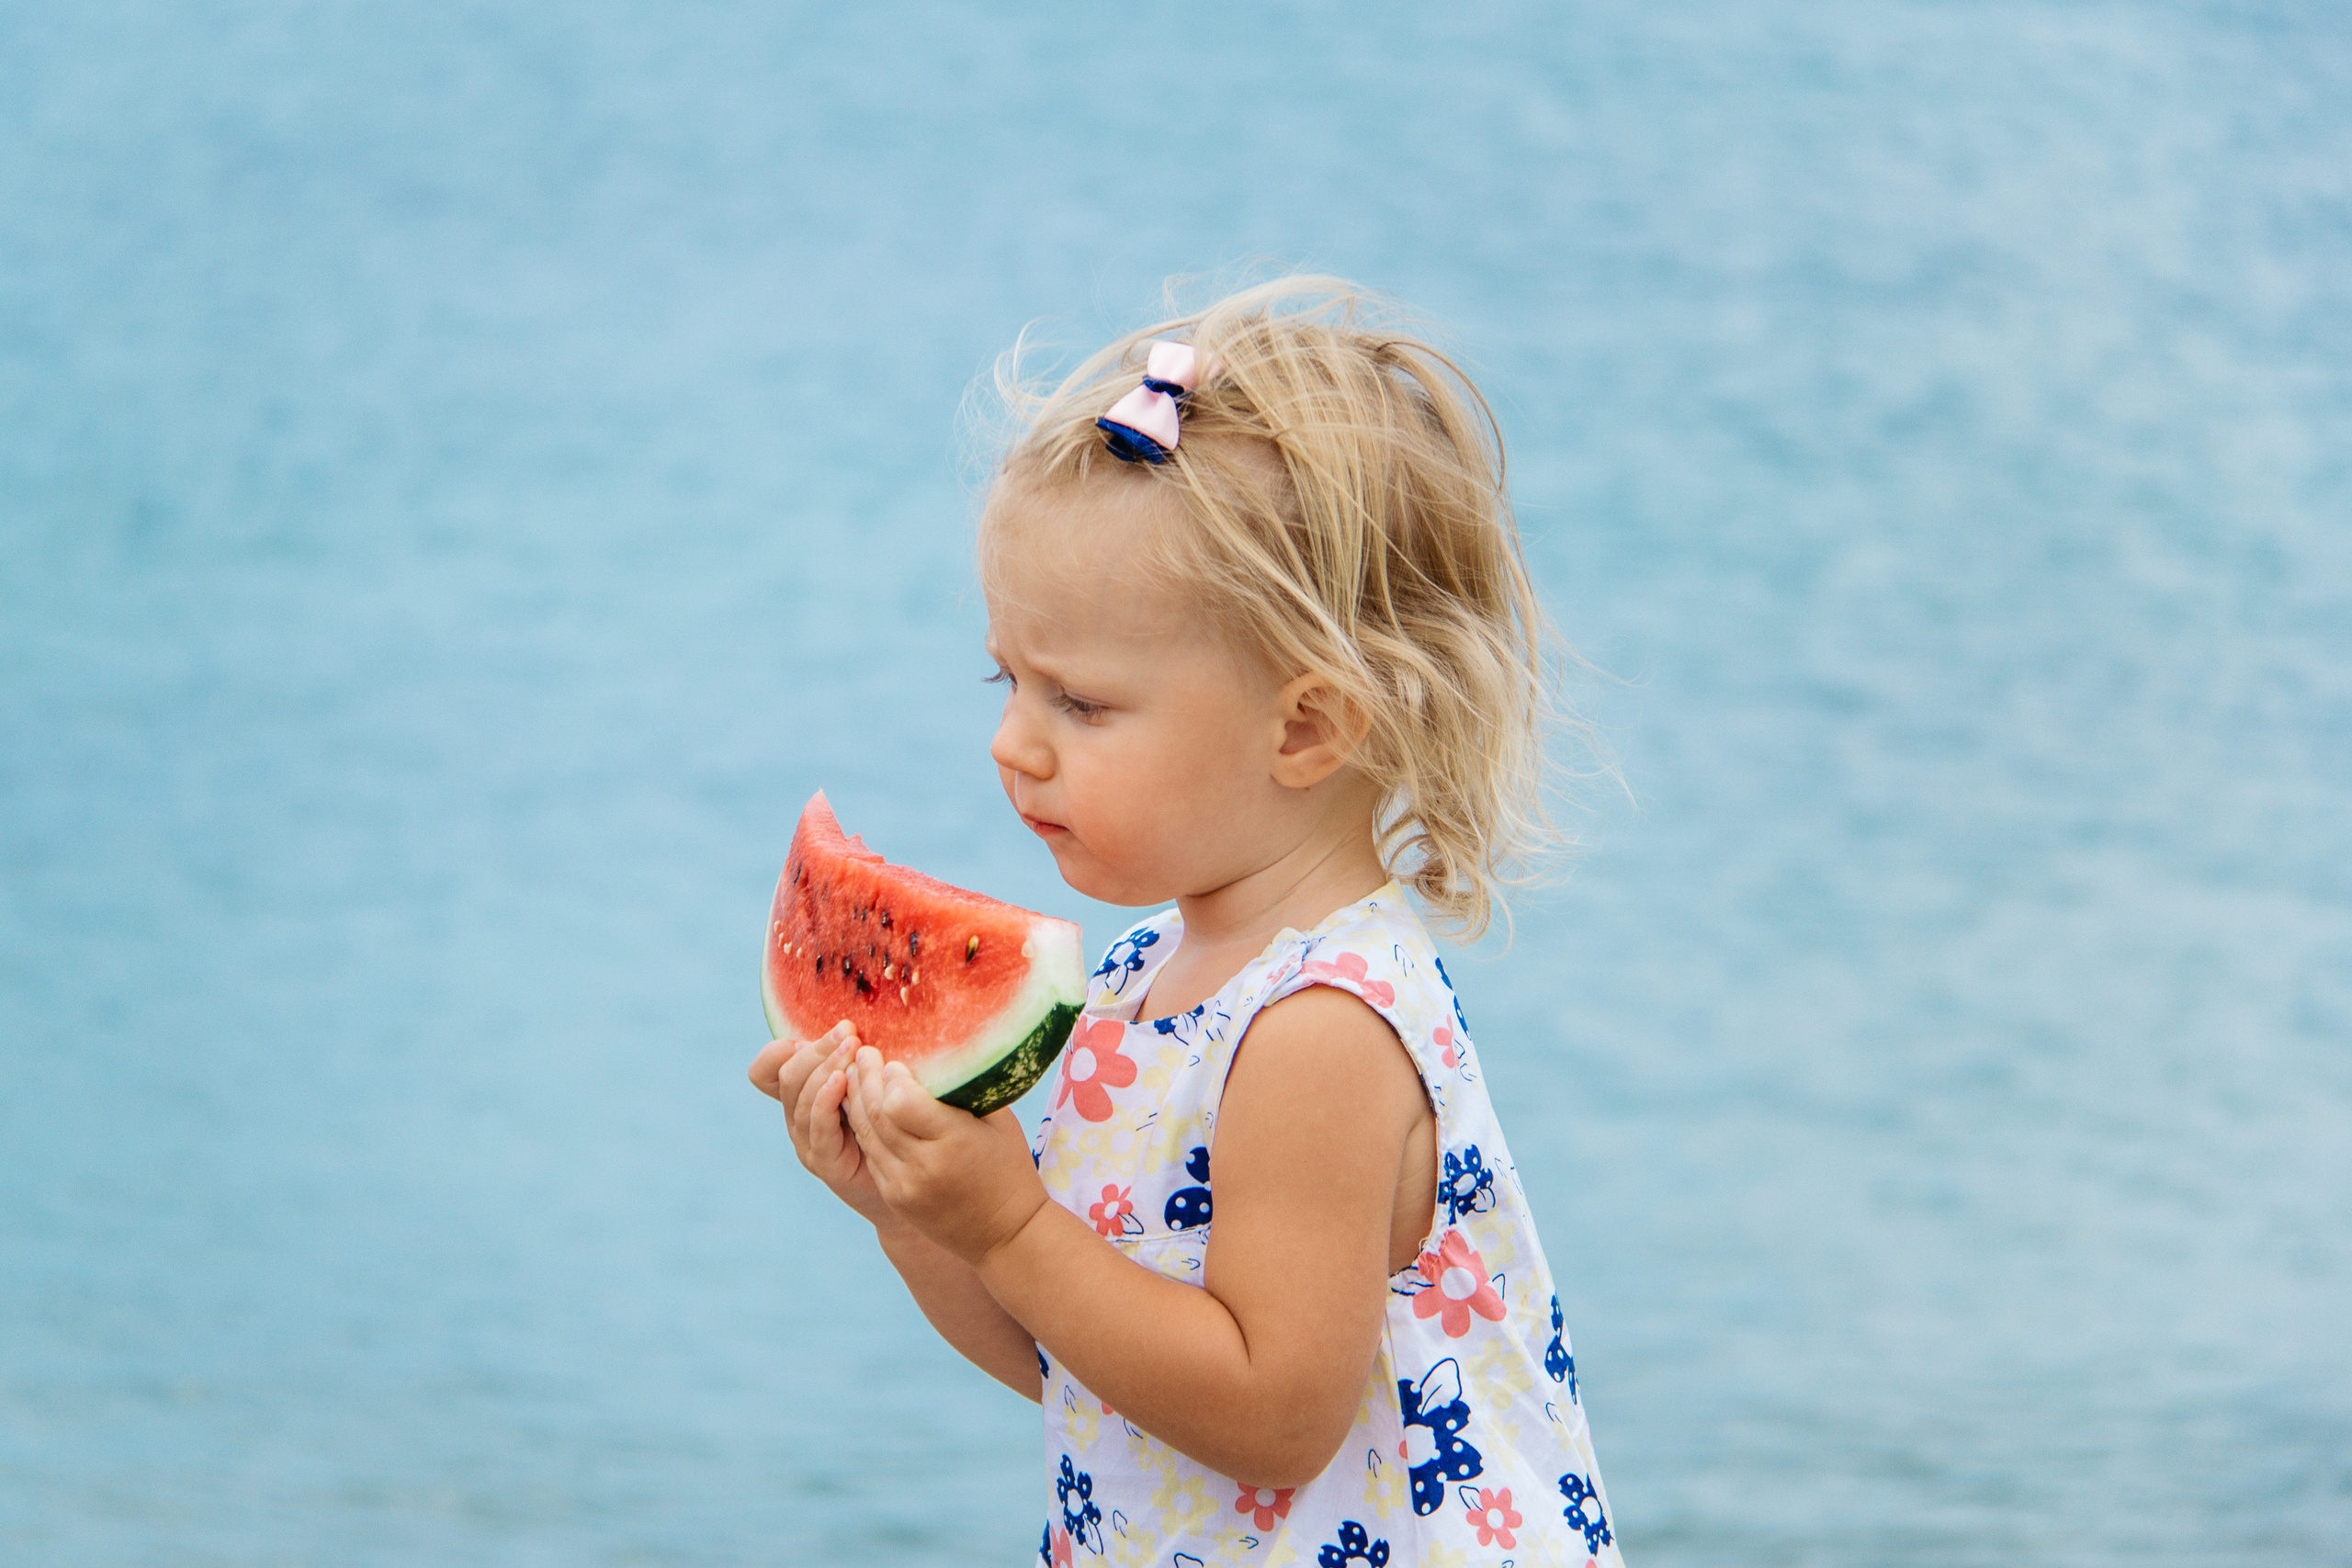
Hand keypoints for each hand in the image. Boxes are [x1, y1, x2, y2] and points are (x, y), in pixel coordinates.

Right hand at [748, 1023, 895, 1229]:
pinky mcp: (826, 1163)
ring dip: (827, 1066)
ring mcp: (808, 1142)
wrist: (910, 1180)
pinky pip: (817, 1127)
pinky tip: (844, 1081)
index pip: (765, 1071)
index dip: (777, 1051)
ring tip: (853, 1047)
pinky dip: (826, 1100)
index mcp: (802, 1097)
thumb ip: (863, 1056)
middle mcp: (798, 1119)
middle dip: (818, 1049)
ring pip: (801, 1097)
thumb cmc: (894, 1124)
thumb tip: (864, 1016)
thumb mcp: (874, 1083)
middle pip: (787, 1075)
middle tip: (848, 1031)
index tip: (811, 1032)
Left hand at [843, 1047, 1048, 1266]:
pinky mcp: (894, 1197)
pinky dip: (863, 1126)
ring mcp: (904, 1186)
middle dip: (866, 1078)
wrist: (1005, 1234)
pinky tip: (863, 1106)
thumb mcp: (1000, 1122)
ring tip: (856, 1073)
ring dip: (856, 1099)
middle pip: (877, 1114)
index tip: (893, 1059)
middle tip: (865, 1053)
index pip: (900, 1102)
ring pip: (866, 1133)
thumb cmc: (1009, 1168)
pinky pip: (870, 1154)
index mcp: (954, 1141)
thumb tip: (936, 1053)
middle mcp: (923, 1166)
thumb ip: (966, 1089)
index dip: (891, 1077)